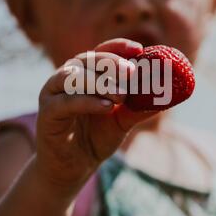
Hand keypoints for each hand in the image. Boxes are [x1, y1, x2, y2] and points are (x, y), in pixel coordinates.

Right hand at [35, 38, 157, 197]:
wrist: (74, 168)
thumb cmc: (96, 138)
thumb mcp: (122, 121)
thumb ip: (140, 107)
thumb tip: (167, 95)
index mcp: (86, 74)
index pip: (101, 52)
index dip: (118, 47)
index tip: (139, 50)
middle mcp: (67, 77)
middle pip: (88, 60)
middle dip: (111, 63)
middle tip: (132, 73)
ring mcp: (54, 93)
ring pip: (73, 76)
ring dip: (99, 83)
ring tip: (121, 96)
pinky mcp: (47, 112)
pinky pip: (66, 102)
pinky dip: (87, 102)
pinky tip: (106, 107)